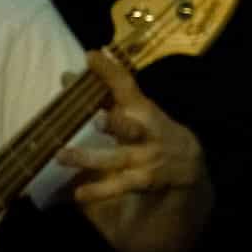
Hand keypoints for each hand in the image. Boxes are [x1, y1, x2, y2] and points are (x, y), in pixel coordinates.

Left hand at [57, 49, 203, 209]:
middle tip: (97, 118)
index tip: (91, 56)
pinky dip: (98, 191)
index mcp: (142, 109)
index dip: (110, 71)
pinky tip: (79, 194)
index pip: (127, 86)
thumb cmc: (150, 129)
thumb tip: (65, 76)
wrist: (188, 163)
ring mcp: (144, 158)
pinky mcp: (142, 180)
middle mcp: (144, 132)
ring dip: (90, 158)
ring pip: (116, 158)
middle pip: (130, 127)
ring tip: (62, 156)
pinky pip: (118, 186)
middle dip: (115, 123)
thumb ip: (101, 94)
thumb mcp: (133, 109)